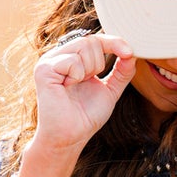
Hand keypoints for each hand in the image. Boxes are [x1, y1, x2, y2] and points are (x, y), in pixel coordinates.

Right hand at [29, 34, 137, 165]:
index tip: (129, 52)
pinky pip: (73, 61)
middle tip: (87, 83)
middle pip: (91, 41)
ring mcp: (49, 61)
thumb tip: (133, 54)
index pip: (95, 39)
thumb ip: (122, 72)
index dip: (114, 42)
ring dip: (88, 71)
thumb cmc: (85, 117)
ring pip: (84, 46)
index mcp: (71, 59)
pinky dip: (77, 76)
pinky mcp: (44, 69)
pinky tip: (67, 88)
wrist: (70, 137)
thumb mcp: (110, 90)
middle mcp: (59, 56)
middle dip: (98, 64)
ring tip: (75, 86)